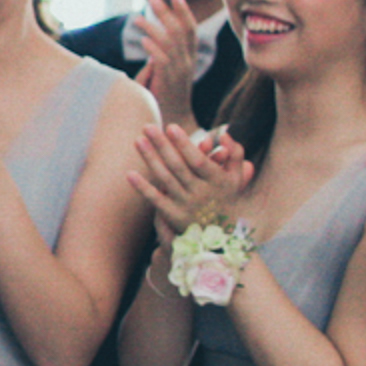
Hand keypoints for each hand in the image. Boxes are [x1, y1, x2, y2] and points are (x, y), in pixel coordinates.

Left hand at [124, 121, 251, 230]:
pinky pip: (156, 200)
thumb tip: (224, 133)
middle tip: (148, 126)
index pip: (197, 160)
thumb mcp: (236, 178)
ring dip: (150, 159)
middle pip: (177, 166)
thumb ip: (235, 154)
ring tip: (138, 140)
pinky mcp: (173, 216)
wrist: (222, 238)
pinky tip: (129, 174)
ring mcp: (186, 205)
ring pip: (165, 179)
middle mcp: (201, 193)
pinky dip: (143, 188)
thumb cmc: (227, 199)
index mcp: (216, 181)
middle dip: (162, 145)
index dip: (184, 144)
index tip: (171, 127)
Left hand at [134, 0, 198, 126]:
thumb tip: (150, 42)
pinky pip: (163, 62)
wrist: (172, 122)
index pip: (191, 30)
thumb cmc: (165, 96)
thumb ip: (160, 57)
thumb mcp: (166, 73)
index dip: (184, 12)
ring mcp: (179, 73)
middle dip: (166, 13)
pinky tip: (143, 40)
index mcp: (189, 58)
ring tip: (138, 18)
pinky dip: (153, 49)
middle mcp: (187, 63)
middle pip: (180, 31)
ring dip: (153, 28)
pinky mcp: (169, 83)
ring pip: (170, 43)